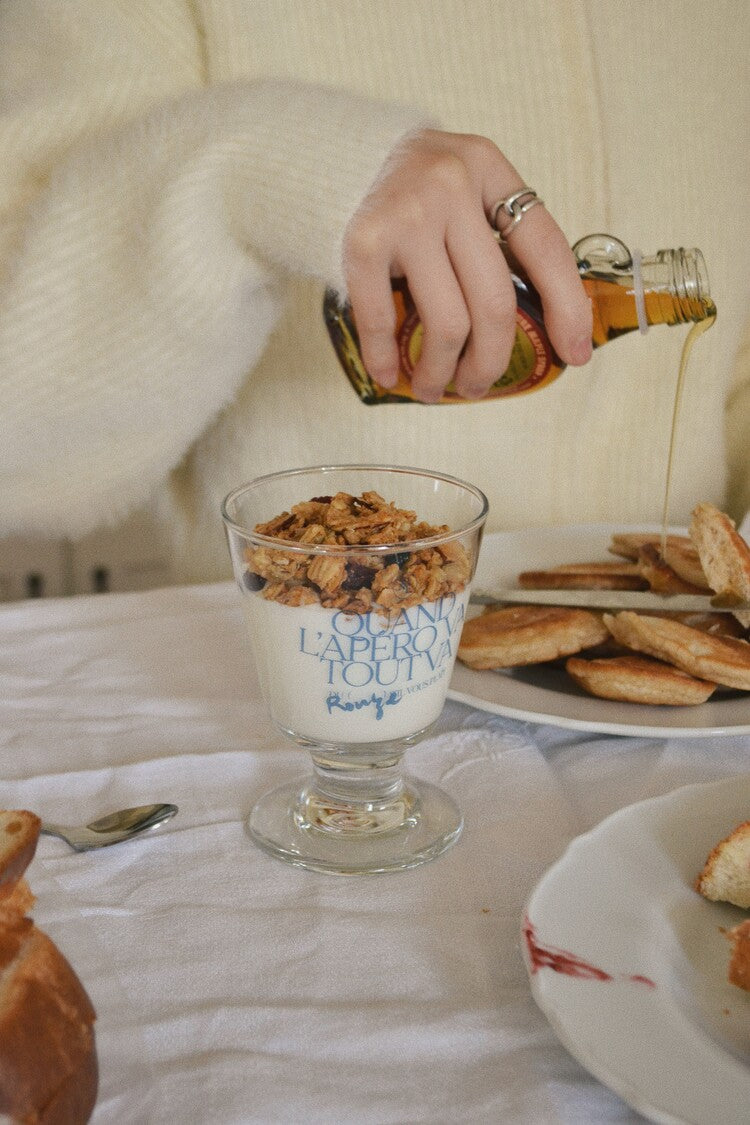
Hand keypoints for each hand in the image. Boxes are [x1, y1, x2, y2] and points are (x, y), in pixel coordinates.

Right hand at [342, 129, 592, 402]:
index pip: (545, 247)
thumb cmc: (412, 190)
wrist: (330, 157)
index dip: (567, 308)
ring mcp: (406, 214)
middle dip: (491, 360)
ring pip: (447, 323)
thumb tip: (548, 324)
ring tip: (434, 388)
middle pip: (493, 302)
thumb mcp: (466, 186)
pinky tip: (390, 377)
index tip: (575, 355)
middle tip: (478, 386)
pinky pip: (384, 319)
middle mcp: (451, 186)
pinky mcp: (362, 241)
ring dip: (440, 371)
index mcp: (489, 169)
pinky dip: (386, 359)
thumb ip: (498, 236)